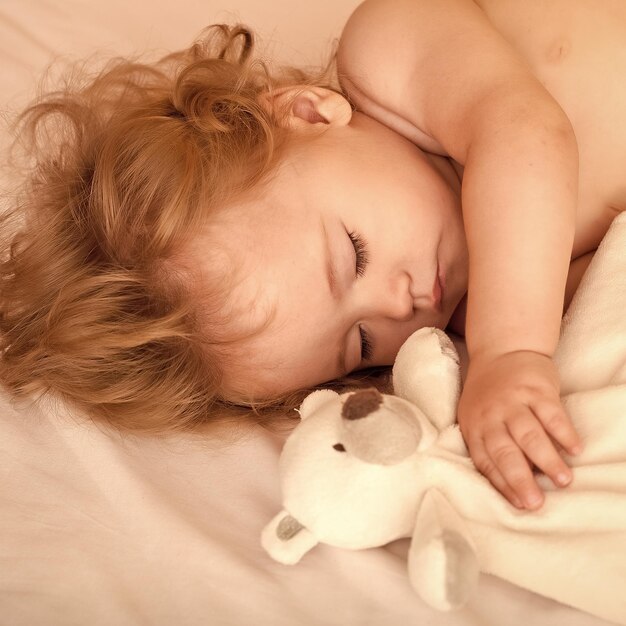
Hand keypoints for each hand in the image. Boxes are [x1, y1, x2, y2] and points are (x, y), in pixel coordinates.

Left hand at [457, 350, 583, 510]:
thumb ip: (488, 446)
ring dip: (547, 459)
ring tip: (563, 481)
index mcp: (474, 426)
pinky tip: (575, 449)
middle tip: (536, 503)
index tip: (519, 505)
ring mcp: (513, 401)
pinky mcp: (536, 388)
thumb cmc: (489, 395)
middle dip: (520, 479)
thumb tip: (511, 486)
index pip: (485, 461)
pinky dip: (564, 433)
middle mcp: (491, 415)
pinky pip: (551, 413)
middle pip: (505, 451)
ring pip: (529, 434)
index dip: (502, 485)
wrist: (501, 351)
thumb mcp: (476, 418)